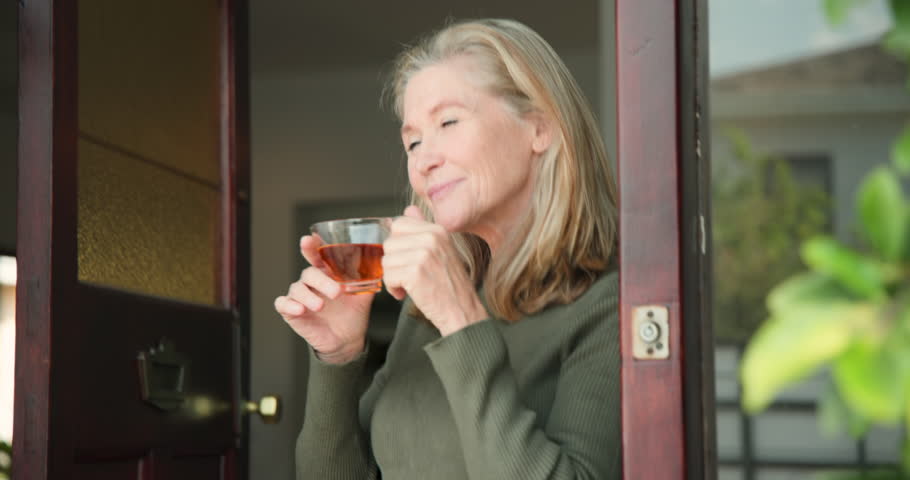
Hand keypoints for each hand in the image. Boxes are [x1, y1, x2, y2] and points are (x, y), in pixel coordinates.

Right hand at [274, 234, 372, 363]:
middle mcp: (311, 282)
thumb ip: (369, 280)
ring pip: (297, 288)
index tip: (309, 239)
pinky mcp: (292, 312)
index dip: (312, 246)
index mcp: (326, 274)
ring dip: (308, 296)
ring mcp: (300, 297)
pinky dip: (289, 305)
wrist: (347, 340)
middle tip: (337, 292)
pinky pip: (283, 304)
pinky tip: (300, 309)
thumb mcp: (363, 296)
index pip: (317, 256)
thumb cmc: (352, 313)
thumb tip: (381, 265)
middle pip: (310, 273)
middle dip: (322, 281)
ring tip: (320, 305)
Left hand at [382, 206, 487, 335]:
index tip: (408, 259)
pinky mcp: (415, 272)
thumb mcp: (442, 250)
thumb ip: (423, 228)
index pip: (398, 224)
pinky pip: (388, 276)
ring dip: (393, 277)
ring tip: (410, 285)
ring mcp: (423, 254)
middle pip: (389, 243)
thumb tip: (408, 210)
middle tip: (409, 275)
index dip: (398, 245)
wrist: (462, 312)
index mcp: (437, 230)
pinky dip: (394, 289)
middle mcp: (431, 238)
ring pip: (386, 260)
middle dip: (394, 263)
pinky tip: (407, 293)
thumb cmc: (451, 286)